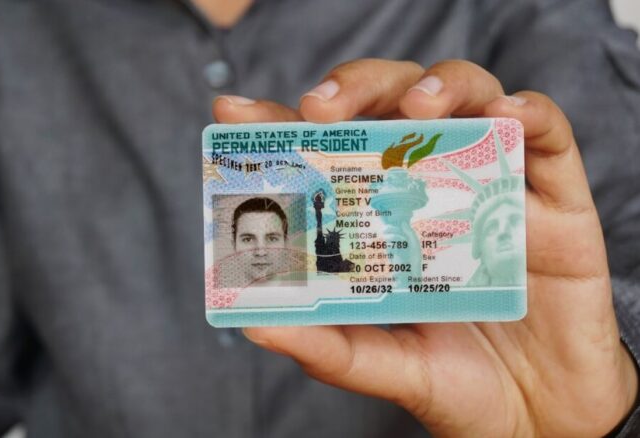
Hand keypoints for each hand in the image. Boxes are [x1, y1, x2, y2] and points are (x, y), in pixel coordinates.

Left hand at [212, 59, 637, 436]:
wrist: (541, 418)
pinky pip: (549, 135)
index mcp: (382, 216)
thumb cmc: (458, 383)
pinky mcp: (555, 200)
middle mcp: (433, 187)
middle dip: (356, 89)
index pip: (328, 148)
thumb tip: (255, 326)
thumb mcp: (383, 365)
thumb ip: (328, 346)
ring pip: (468, 96)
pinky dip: (530, 113)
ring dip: (440, 87)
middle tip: (323, 109)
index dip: (282, 121)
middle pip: (393, 103)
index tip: (235, 113)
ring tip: (419, 109)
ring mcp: (492, 185)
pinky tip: (506, 117)